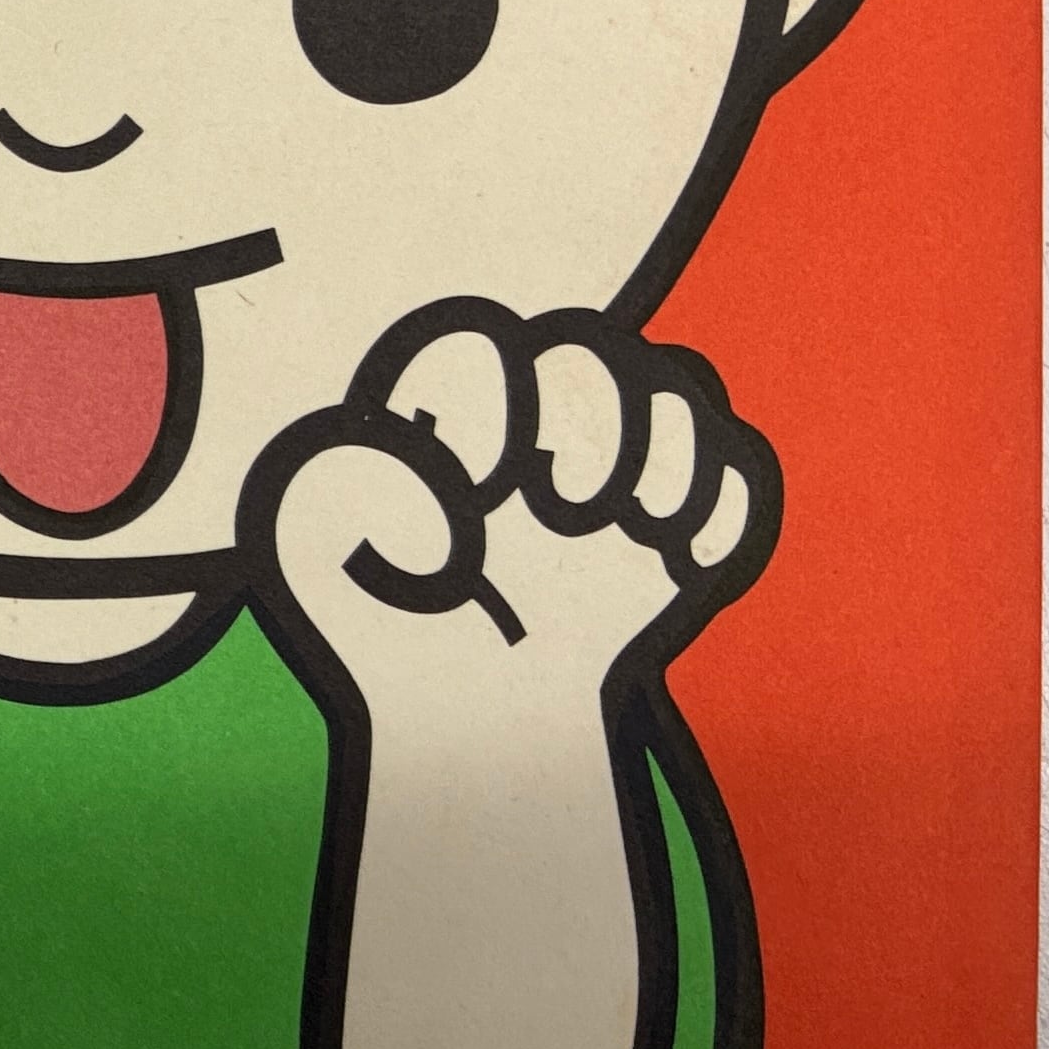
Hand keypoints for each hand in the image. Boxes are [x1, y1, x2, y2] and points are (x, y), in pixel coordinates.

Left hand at [246, 300, 773, 728]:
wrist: (463, 708)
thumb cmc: (378, 621)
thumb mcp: (314, 554)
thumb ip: (334, 485)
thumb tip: (416, 457)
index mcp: (446, 411)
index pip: (492, 340)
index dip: (505, 400)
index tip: (488, 489)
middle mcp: (531, 421)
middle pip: (602, 349)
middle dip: (601, 425)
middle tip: (563, 515)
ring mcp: (607, 467)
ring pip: (681, 392)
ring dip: (667, 464)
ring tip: (628, 532)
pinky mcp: (669, 524)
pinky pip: (734, 470)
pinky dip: (719, 508)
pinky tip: (669, 559)